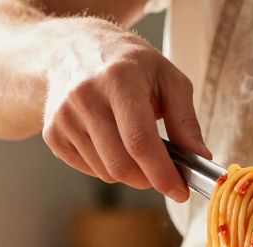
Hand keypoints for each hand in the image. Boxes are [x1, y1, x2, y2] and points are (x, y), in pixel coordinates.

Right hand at [42, 26, 209, 202]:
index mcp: (119, 79)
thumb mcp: (167, 77)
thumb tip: (199, 158)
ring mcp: (63, 117)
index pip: (139, 141)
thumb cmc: (127, 63)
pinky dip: (107, 166)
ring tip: (133, 143)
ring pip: (105, 173)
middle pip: (120, 165)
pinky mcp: (52, 134)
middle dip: (148, 179)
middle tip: (162, 172)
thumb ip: (185, 120)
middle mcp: (85, 97)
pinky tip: (111, 141)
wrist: (71, 49)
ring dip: (129, 172)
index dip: (162, 173)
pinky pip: (89, 170)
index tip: (179, 191)